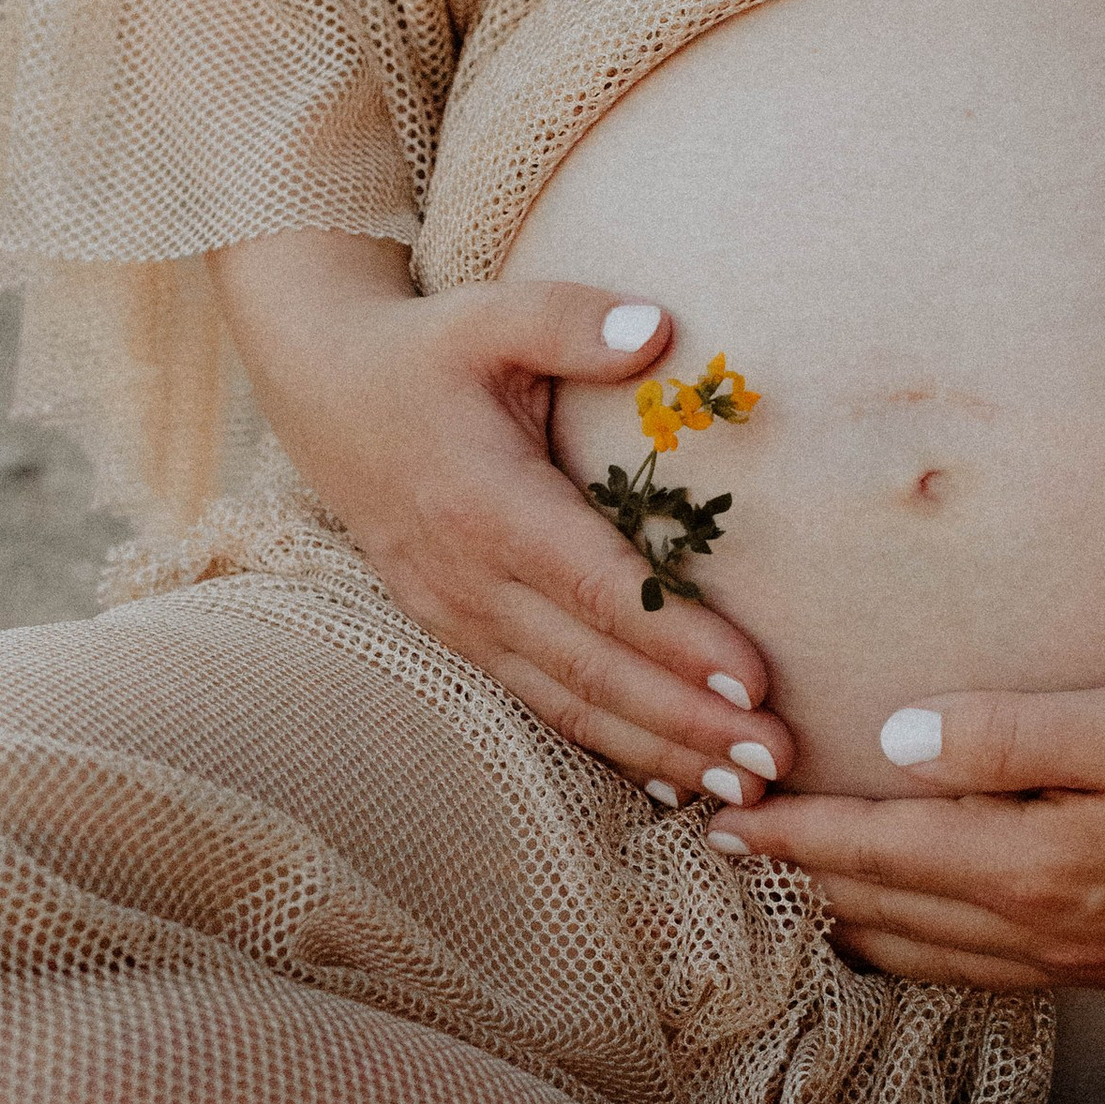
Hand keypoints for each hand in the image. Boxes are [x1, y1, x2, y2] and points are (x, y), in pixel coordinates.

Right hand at [207, 230, 793, 802]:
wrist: (326, 395)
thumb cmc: (427, 353)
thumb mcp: (489, 314)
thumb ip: (570, 320)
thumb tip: (658, 330)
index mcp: (486, 504)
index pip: (597, 588)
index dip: (676, 640)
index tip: (753, 681)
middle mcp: (470, 579)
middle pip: (592, 669)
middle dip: (687, 723)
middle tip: (777, 760)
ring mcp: (459, 619)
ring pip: (568, 704)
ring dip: (659, 751)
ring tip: (746, 788)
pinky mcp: (458, 636)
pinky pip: (541, 705)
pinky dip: (609, 748)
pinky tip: (674, 781)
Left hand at [707, 676, 1104, 989]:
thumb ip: (1003, 735)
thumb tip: (893, 742)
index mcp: (1030, 869)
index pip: (877, 850)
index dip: (793, 834)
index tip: (722, 815)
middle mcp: (1043, 931)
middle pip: (887, 909)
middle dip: (802, 881)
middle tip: (723, 854)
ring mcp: (1083, 958)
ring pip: (931, 954)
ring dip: (855, 923)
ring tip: (797, 900)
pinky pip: (987, 972)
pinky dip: (925, 952)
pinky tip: (915, 937)